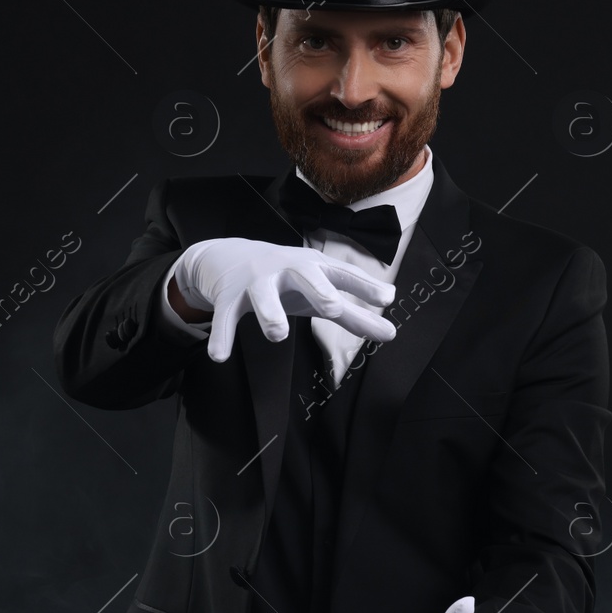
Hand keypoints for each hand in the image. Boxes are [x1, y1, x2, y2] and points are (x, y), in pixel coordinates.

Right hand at [173, 237, 397, 362]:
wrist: (230, 256)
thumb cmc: (290, 280)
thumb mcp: (321, 292)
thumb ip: (355, 315)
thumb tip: (392, 334)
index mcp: (315, 268)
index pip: (343, 275)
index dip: (364, 286)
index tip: (388, 298)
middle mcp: (287, 270)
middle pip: (305, 275)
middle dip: (318, 289)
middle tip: (332, 308)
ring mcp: (257, 282)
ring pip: (263, 296)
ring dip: (270, 314)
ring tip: (277, 334)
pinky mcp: (228, 297)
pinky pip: (225, 317)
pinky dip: (221, 336)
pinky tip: (220, 356)